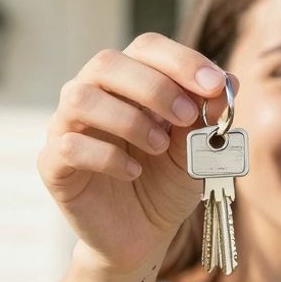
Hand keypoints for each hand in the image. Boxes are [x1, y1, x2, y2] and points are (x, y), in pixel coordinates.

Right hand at [36, 32, 234, 274]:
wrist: (144, 234)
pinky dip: (108, 157)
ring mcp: (66, 126)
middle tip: (187, 117)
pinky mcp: (53, 164)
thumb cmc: (167, 180)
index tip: (215, 85)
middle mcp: (92, 93)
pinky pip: (68, 146)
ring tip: (159, 146)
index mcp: (129, 80)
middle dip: (154, 86)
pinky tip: (133, 172)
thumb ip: (206, 115)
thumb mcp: (198, 148)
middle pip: (107, 63)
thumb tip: (226, 82)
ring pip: (79, 98)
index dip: (182, 60)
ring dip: (128, 119)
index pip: (147, 47)